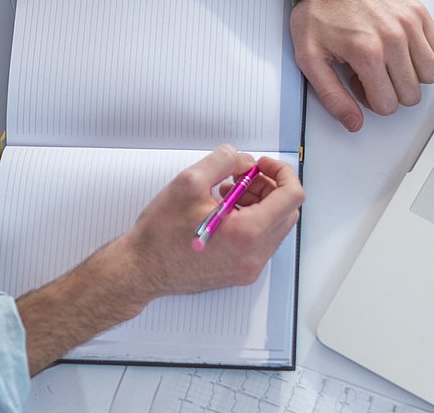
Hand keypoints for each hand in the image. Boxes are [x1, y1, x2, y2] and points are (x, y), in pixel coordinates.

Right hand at [111, 145, 303, 301]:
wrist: (141, 270)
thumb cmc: (160, 234)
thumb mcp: (189, 182)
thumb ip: (224, 161)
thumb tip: (244, 161)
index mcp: (247, 233)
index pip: (292, 197)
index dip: (281, 172)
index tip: (262, 165)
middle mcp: (254, 255)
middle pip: (287, 212)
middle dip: (269, 187)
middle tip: (243, 176)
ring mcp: (249, 268)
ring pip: (275, 227)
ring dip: (259, 204)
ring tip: (227, 192)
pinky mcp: (240, 273)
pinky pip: (260, 242)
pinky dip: (251, 221)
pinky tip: (224, 211)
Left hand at [290, 0, 433, 130]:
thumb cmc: (319, 11)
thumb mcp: (310, 58)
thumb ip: (332, 96)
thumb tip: (353, 122)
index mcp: (367, 52)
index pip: (388, 105)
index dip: (371, 99)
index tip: (359, 82)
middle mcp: (394, 38)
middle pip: (412, 94)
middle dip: (392, 90)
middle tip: (373, 72)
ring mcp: (410, 24)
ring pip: (431, 75)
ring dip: (412, 75)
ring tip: (390, 61)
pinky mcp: (419, 12)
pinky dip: (427, 55)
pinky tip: (405, 49)